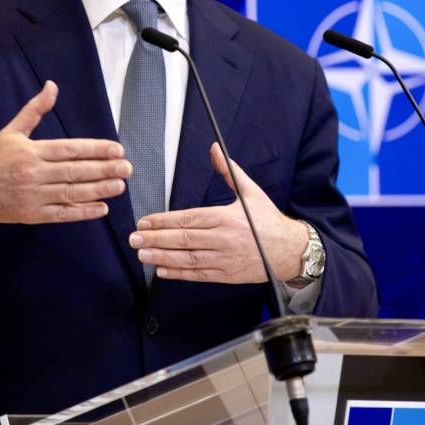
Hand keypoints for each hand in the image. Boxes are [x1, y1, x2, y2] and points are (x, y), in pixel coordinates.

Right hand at [0, 81, 130, 224]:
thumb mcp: (12, 130)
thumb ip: (35, 110)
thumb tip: (52, 85)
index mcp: (32, 151)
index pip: (71, 150)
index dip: (96, 150)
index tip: (117, 149)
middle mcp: (34, 173)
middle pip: (75, 171)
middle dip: (104, 169)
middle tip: (127, 168)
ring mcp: (33, 195)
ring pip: (71, 193)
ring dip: (99, 190)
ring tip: (120, 186)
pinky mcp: (31, 214)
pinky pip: (61, 214)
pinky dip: (82, 212)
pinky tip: (101, 208)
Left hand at [129, 143, 308, 283]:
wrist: (289, 250)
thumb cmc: (268, 220)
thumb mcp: (251, 192)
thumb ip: (229, 171)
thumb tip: (214, 149)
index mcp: (226, 217)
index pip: (188, 218)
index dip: (164, 221)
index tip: (145, 221)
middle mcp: (223, 239)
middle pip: (183, 239)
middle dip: (156, 238)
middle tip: (134, 238)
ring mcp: (224, 259)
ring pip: (187, 259)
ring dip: (162, 256)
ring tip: (142, 254)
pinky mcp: (226, 275)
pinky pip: (198, 275)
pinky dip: (178, 273)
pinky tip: (162, 269)